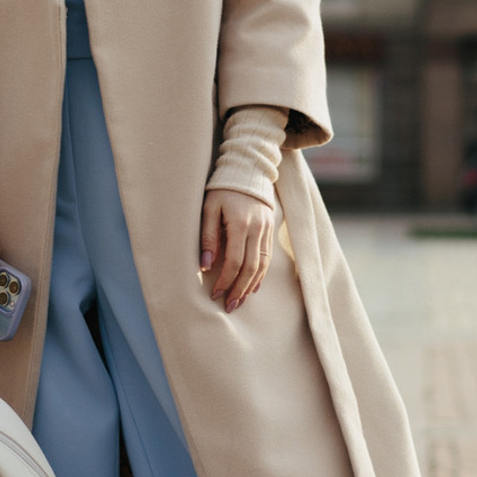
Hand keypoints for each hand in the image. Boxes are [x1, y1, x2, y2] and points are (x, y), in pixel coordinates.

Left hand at [199, 188, 273, 312]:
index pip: (234, 261)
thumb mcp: (209, 208)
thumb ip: (208, 236)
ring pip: (262, 265)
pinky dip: (260, 274)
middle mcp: (257, 229)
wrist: (248, 170)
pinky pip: (267, 257)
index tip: (215, 294)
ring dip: (250, 285)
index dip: (225, 281)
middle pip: (250, 267)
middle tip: (229, 306)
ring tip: (240, 300)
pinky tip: (252, 285)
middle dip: (239, 289)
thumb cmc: (222, 189)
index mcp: (241, 224)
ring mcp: (266, 230)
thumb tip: (206, 266)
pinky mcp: (270, 229)